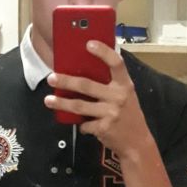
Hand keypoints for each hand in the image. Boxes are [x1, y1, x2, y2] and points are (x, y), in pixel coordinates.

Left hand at [44, 40, 147, 159]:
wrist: (138, 142)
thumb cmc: (128, 116)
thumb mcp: (126, 96)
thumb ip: (111, 85)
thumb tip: (83, 73)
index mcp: (125, 85)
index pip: (116, 63)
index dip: (103, 52)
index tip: (88, 44)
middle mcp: (119, 97)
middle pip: (87, 85)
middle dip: (66, 81)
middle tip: (52, 78)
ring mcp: (111, 113)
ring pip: (79, 106)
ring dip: (61, 103)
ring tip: (48, 100)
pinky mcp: (104, 128)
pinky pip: (84, 124)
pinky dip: (80, 124)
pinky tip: (80, 124)